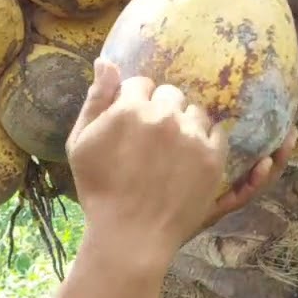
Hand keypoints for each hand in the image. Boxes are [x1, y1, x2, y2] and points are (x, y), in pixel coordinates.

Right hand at [64, 59, 295, 265]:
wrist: (129, 236)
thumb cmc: (99, 191)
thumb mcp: (80, 144)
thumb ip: (95, 100)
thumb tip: (106, 60)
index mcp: (130, 109)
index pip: (141, 84)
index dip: (135, 102)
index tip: (133, 124)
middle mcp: (164, 117)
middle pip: (170, 94)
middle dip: (161, 110)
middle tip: (152, 140)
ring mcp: (192, 137)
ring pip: (195, 111)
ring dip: (185, 123)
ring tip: (173, 150)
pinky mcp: (213, 159)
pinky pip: (217, 132)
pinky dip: (205, 139)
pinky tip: (191, 156)